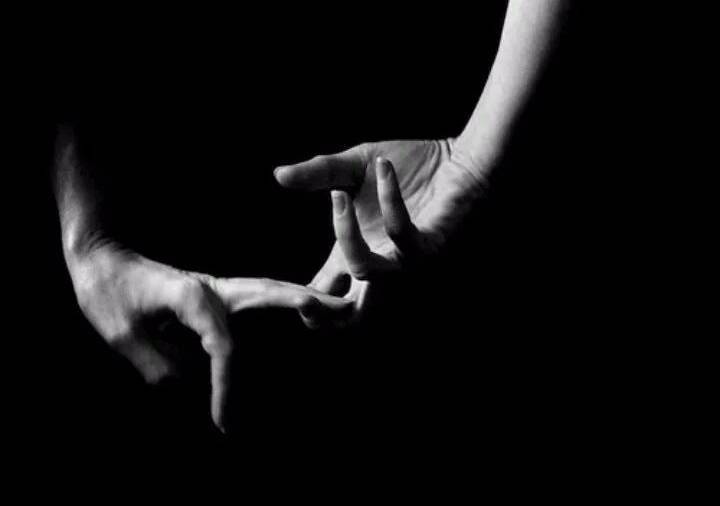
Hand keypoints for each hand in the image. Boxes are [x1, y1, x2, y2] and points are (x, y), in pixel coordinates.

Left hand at [65, 241, 349, 430]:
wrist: (99, 256)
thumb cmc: (108, 290)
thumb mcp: (125, 335)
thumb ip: (163, 366)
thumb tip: (196, 383)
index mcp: (194, 296)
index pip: (225, 349)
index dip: (227, 388)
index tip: (224, 424)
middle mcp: (213, 288)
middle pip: (271, 295)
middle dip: (309, 305)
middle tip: (347, 309)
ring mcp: (217, 287)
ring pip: (271, 291)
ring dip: (305, 300)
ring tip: (341, 305)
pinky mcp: (214, 293)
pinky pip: (258, 298)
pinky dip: (286, 301)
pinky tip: (305, 307)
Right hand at [274, 139, 484, 324]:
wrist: (458, 157)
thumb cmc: (409, 166)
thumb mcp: (352, 166)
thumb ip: (317, 173)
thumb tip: (278, 175)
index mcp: (356, 253)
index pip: (324, 292)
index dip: (299, 297)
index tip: (275, 285)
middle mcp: (380, 264)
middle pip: (348, 316)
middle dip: (320, 311)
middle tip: (301, 291)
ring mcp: (405, 259)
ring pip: (366, 273)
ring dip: (346, 236)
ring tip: (339, 196)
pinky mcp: (430, 244)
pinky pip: (402, 233)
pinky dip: (389, 197)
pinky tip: (384, 165)